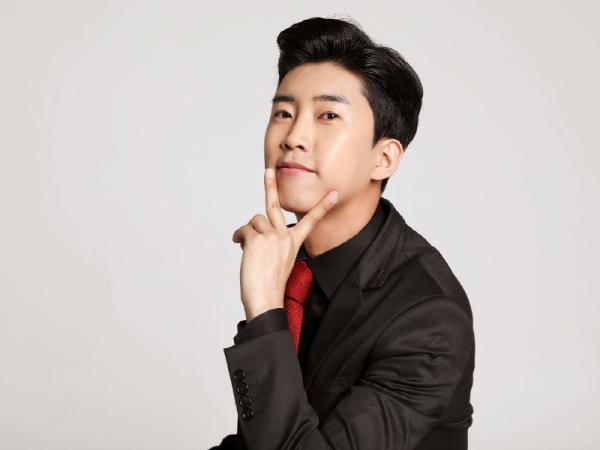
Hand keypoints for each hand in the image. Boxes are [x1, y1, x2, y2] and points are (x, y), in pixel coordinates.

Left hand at [232, 167, 338, 321]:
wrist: (266, 301)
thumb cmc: (270, 286)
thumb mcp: (278, 261)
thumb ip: (271, 243)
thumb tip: (251, 232)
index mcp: (294, 243)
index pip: (311, 220)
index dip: (323, 205)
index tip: (334, 193)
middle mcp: (285, 237)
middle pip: (276, 205)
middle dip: (271, 186)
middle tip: (269, 171)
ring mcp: (272, 236)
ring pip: (255, 221)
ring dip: (248, 232)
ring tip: (247, 247)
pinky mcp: (258, 239)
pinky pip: (244, 230)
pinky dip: (239, 237)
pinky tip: (240, 246)